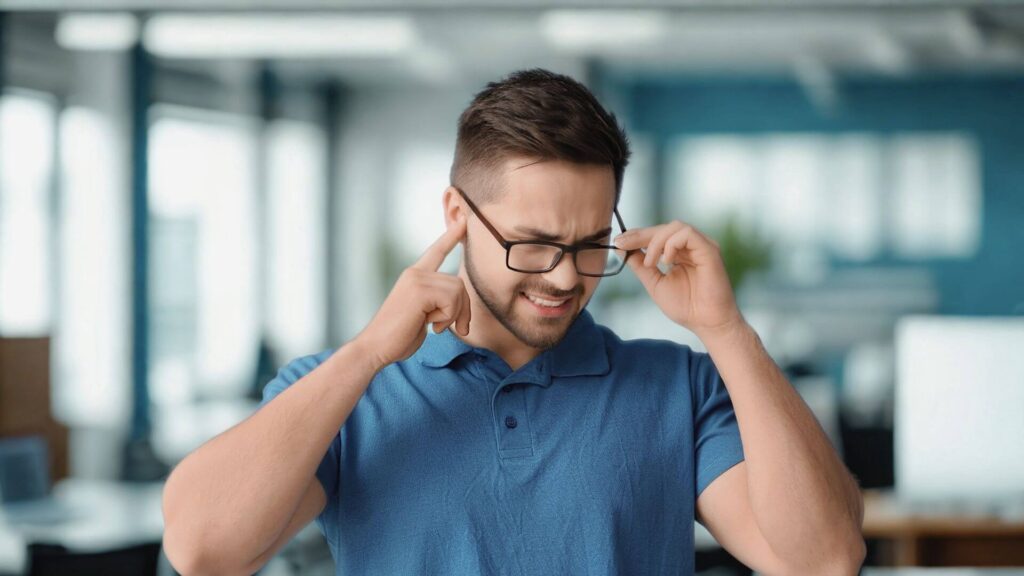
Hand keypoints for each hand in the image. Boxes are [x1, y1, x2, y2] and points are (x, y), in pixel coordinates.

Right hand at [354, 217, 470, 370]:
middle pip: (459, 283)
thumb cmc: (399, 336)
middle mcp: (415, 272)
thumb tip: (460, 301)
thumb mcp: (423, 314)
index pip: (436, 251)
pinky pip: (451, 300)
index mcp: (414, 276)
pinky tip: (429, 326)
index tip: (463, 219)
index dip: (451, 236)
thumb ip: (438, 302)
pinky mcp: (419, 289)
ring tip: (434, 326)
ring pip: (458, 291)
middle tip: (457, 329)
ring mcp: (416, 279)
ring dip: (453, 315)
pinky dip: (447, 318)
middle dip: (464, 310)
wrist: (376, 347)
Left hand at [614, 220, 744, 339]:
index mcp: (680, 253)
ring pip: (675, 226)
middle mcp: (692, 246)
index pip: (657, 235)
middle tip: (623, 244)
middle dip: (640, 235)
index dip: (637, 235)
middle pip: (664, 228)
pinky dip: (671, 244)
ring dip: (656, 242)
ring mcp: (702, 246)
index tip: (619, 242)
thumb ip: (641, 266)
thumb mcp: (655, 283)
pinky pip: (687, 234)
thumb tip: (621, 249)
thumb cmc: (686, 307)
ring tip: (650, 263)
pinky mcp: (710, 250)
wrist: (707, 323)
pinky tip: (666, 261)